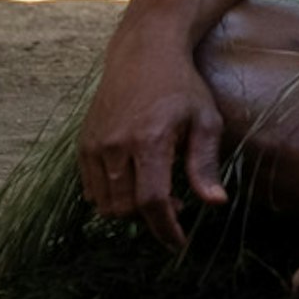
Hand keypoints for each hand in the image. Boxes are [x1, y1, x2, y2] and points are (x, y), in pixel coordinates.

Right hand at [76, 36, 227, 250]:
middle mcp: (115, 145)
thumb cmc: (182, 86)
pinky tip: (134, 183)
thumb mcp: (205, 120)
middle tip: (176, 210)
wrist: (143, 53)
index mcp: (150, 140)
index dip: (165, 229)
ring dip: (129, 211)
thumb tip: (215, 204)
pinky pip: (90, 189)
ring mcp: (94, 145)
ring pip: (104, 204)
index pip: (152, 201)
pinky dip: (110, 197)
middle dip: (149, 220)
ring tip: (156, 194)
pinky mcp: (82, 144)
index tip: (179, 244)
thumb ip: (205, 164)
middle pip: (125, 208)